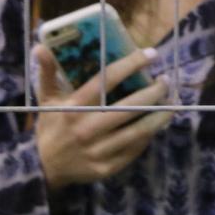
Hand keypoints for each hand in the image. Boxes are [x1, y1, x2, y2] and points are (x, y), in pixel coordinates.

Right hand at [33, 45, 173, 191]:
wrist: (43, 168)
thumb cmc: (51, 127)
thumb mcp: (46, 99)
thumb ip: (47, 72)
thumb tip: (42, 46)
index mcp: (73, 107)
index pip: (106, 80)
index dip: (131, 64)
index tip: (150, 54)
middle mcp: (87, 128)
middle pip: (129, 107)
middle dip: (153, 92)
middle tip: (166, 80)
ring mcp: (98, 150)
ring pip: (138, 131)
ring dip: (160, 115)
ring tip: (172, 102)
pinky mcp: (107, 167)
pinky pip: (135, 149)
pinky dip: (149, 135)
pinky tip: (157, 124)